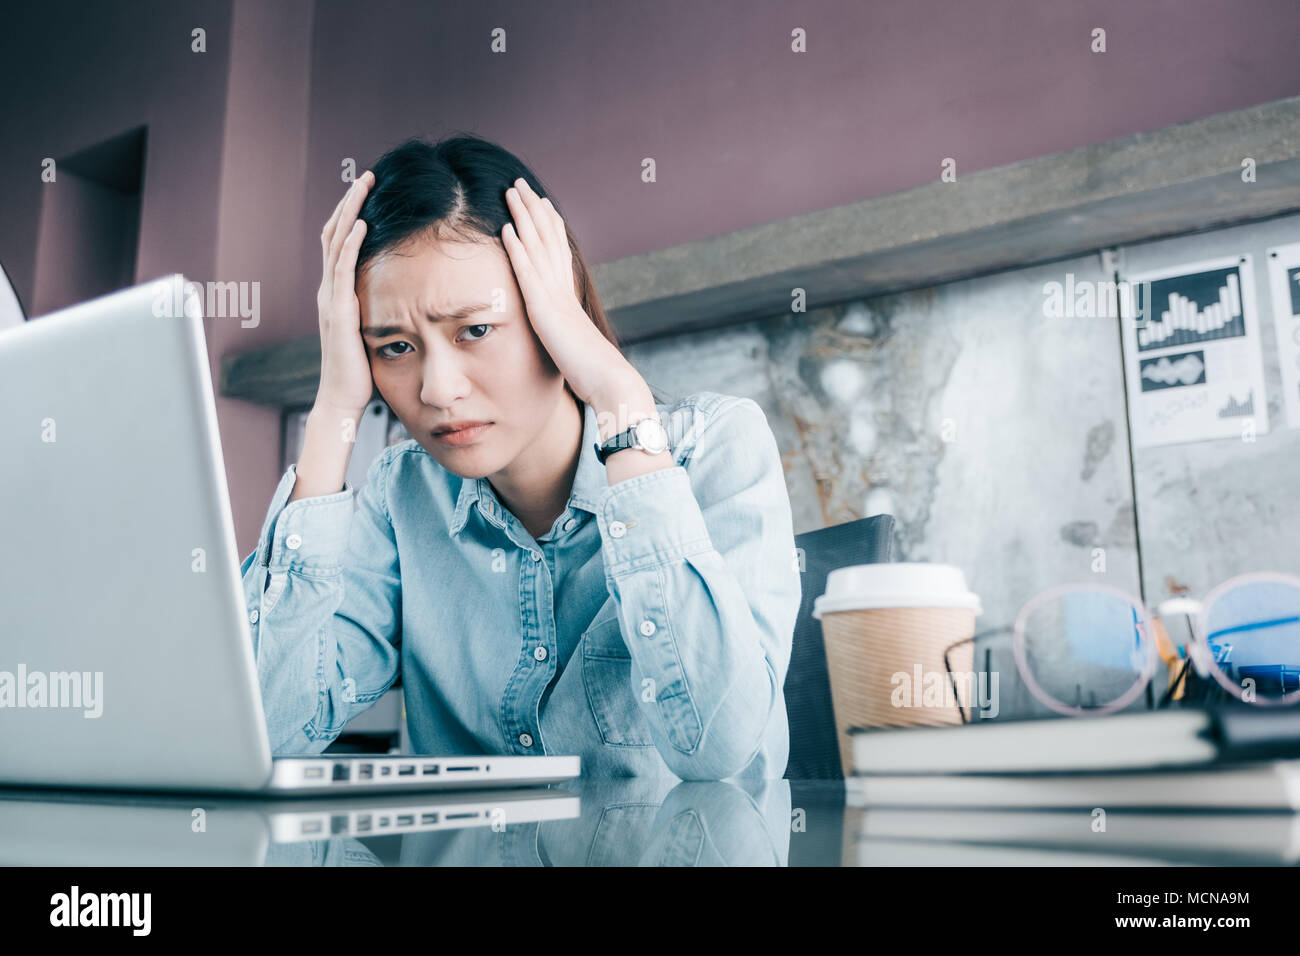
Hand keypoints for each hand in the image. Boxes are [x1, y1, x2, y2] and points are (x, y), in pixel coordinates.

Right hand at [315, 171, 376, 418]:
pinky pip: (342, 271)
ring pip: (336, 244)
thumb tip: (402, 298)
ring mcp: (331, 300)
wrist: (342, 401)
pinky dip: (351, 245)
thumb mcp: (372, 332)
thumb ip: (379, 311)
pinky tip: (362, 224)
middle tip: (367, 175)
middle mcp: (329, 291)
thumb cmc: (361, 372)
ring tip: (364, 185)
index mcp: (338, 294)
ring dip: (350, 211)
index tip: (370, 191)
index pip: (341, 244)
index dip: (352, 215)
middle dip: (350, 203)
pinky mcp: (338, 313)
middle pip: (335, 234)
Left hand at [501, 177, 641, 405]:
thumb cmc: (595, 375)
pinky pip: (528, 273)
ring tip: (511, 191)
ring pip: (537, 247)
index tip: (541, 204)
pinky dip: (517, 249)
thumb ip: (566, 337)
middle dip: (534, 209)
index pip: (558, 252)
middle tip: (521, 184)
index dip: (548, 225)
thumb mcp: (575, 350)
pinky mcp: (544, 311)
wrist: (610, 382)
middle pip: (548, 239)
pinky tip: (506, 229)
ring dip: (523, 217)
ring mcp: (555, 298)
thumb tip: (566, 340)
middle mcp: (563, 290)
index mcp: (569, 298)